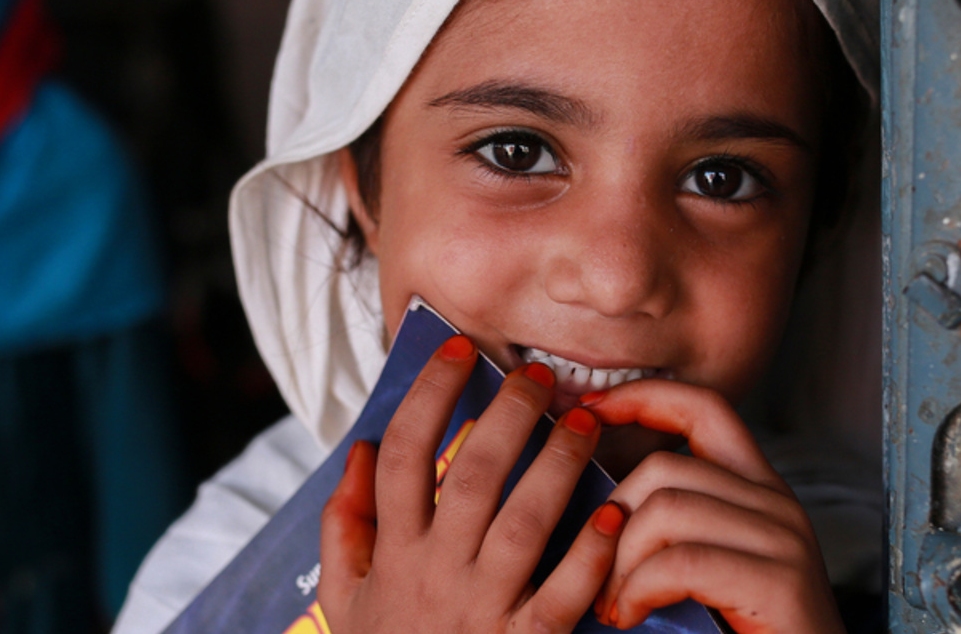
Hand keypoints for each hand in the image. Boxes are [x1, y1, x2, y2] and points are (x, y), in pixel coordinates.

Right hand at [320, 335, 627, 633]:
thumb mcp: (344, 600)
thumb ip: (345, 524)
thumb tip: (359, 451)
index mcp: (393, 555)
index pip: (404, 457)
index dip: (429, 398)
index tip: (456, 352)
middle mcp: (435, 576)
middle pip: (471, 476)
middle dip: (507, 417)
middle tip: (537, 376)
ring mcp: (482, 612)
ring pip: (524, 522)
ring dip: (558, 466)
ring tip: (586, 423)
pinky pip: (565, 595)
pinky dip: (591, 554)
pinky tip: (616, 514)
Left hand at [583, 380, 843, 633]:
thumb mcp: (701, 570)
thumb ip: (669, 529)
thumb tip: (596, 495)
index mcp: (759, 492)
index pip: (705, 408)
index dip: (643, 398)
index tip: (589, 409)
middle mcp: (778, 505)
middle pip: (665, 468)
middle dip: (611, 520)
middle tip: (594, 578)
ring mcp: (784, 540)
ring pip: (665, 510)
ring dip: (618, 563)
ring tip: (612, 606)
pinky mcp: (780, 581)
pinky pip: (680, 560)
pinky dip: (637, 590)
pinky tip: (630, 615)